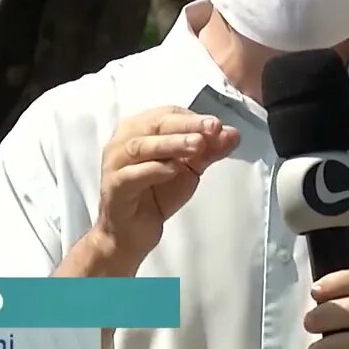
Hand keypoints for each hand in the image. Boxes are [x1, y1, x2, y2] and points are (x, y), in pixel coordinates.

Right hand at [93, 106, 239, 267]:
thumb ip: (208, 151)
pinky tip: (175, 169)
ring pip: (142, 147)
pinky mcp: (115, 188)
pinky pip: (132, 175)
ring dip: (172, 144)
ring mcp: (116, 164)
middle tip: (213, 128)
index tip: (218, 125)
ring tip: (198, 145)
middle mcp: (124, 141)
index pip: (168, 114)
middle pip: (156, 125)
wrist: (132, 233)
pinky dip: (154, 170)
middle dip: (187, 126)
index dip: (193, 118)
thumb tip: (233, 134)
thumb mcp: (189, 169)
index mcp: (140, 129)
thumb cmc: (156, 194)